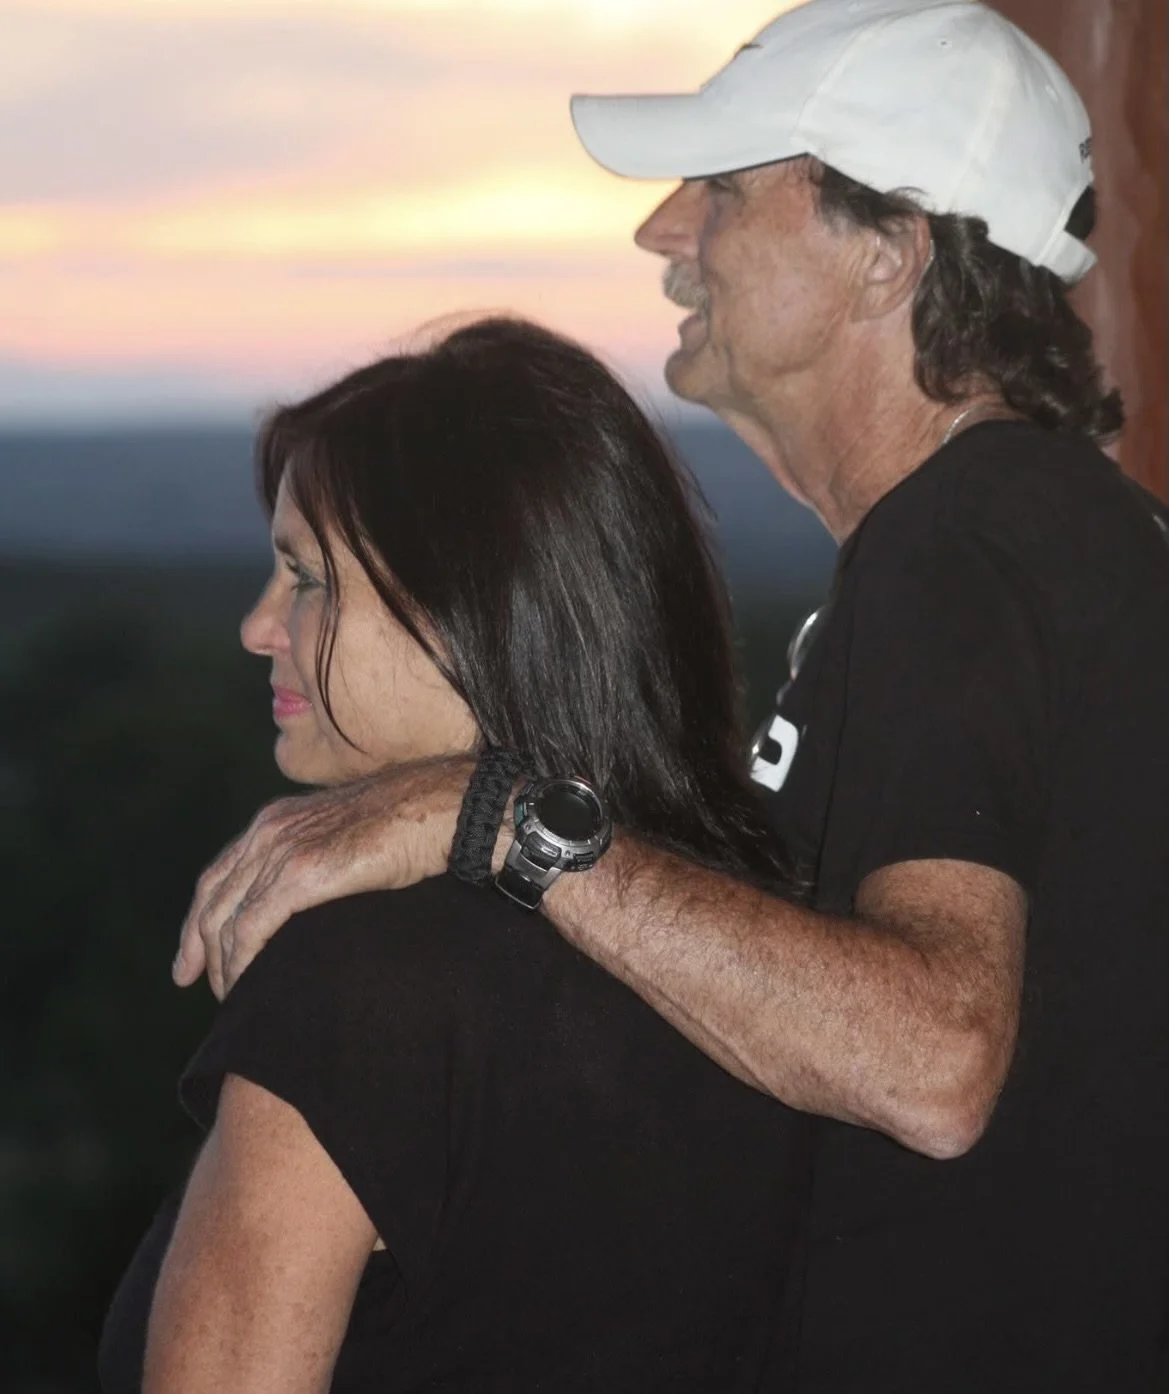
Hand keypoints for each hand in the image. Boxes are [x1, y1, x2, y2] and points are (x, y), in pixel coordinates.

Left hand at [174, 755, 472, 998]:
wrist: (442, 806)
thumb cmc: (412, 825)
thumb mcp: (348, 838)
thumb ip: (319, 861)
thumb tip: (312, 903)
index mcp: (276, 820)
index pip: (218, 876)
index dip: (196, 921)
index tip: (189, 963)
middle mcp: (269, 831)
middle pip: (212, 900)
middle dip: (198, 949)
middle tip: (203, 989)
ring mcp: (283, 849)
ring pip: (226, 920)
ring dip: (224, 966)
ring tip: (234, 999)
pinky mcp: (302, 872)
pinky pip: (252, 927)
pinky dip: (243, 962)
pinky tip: (251, 986)